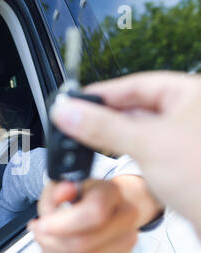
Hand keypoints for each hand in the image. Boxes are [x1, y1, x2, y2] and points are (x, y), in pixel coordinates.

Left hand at [29, 179, 138, 252]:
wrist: (114, 202)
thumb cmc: (89, 192)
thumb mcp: (66, 181)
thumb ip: (58, 189)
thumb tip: (64, 192)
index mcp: (112, 193)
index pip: (93, 213)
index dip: (62, 223)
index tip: (42, 223)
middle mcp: (125, 218)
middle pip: (82, 243)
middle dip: (50, 240)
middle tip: (37, 230)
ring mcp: (125, 241)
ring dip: (52, 252)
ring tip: (43, 238)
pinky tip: (55, 247)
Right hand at [50, 71, 200, 236]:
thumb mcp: (149, 144)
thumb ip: (103, 127)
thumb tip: (69, 112)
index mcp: (192, 95)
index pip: (137, 84)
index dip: (103, 91)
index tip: (76, 99)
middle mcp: (189, 115)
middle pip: (135, 107)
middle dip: (104, 114)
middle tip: (74, 119)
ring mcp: (183, 140)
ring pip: (138, 130)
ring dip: (112, 134)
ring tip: (85, 136)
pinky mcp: (177, 163)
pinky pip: (143, 149)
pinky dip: (123, 150)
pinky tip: (109, 153)